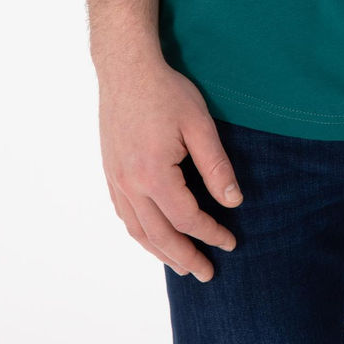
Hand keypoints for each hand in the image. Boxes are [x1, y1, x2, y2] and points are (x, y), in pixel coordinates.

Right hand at [97, 55, 243, 282]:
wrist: (125, 69)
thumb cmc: (166, 92)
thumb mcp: (199, 124)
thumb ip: (216, 166)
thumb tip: (233, 202)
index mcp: (154, 174)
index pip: (187, 218)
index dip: (211, 234)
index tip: (230, 243)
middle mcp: (130, 184)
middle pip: (160, 235)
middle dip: (186, 257)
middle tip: (207, 274)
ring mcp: (116, 180)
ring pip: (138, 231)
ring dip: (161, 252)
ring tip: (182, 265)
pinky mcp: (110, 172)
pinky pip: (124, 215)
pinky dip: (141, 233)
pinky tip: (153, 237)